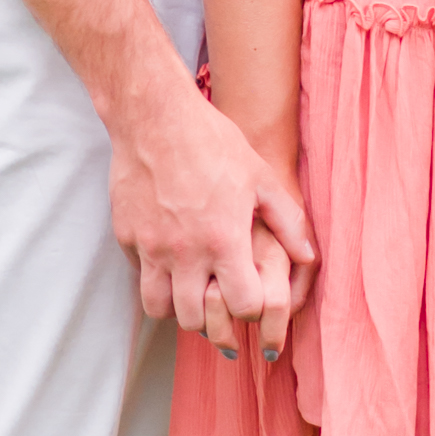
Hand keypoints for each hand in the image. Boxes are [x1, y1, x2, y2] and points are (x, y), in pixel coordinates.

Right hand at [108, 82, 316, 350]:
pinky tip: (167, 257)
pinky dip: (153, 275)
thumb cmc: (211, 140)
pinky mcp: (127, 236)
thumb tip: (307, 256)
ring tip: (190, 289)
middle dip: (212, 320)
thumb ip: (287, 221)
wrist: (154, 115)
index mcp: (224, 239)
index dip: (252, 308)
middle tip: (219, 305)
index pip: (243, 307)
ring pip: (160, 307)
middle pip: (196, 320)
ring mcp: (151, 246)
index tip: (250, 295)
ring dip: (177, 305)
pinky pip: (138, 274)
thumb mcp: (260, 176)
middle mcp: (185, 252)